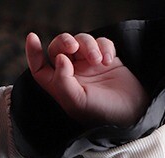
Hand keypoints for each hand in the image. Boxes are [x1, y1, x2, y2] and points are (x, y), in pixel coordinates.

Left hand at [25, 32, 149, 127]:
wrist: (132, 111)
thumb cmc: (103, 113)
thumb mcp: (78, 102)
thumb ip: (63, 82)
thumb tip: (59, 59)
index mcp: (60, 88)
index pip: (40, 68)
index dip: (34, 53)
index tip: (32, 37)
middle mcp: (71, 75)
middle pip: (59, 48)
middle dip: (65, 42)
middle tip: (75, 47)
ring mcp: (88, 66)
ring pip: (81, 41)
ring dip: (89, 45)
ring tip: (99, 61)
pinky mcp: (105, 58)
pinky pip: (100, 41)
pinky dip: (104, 46)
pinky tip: (109, 60)